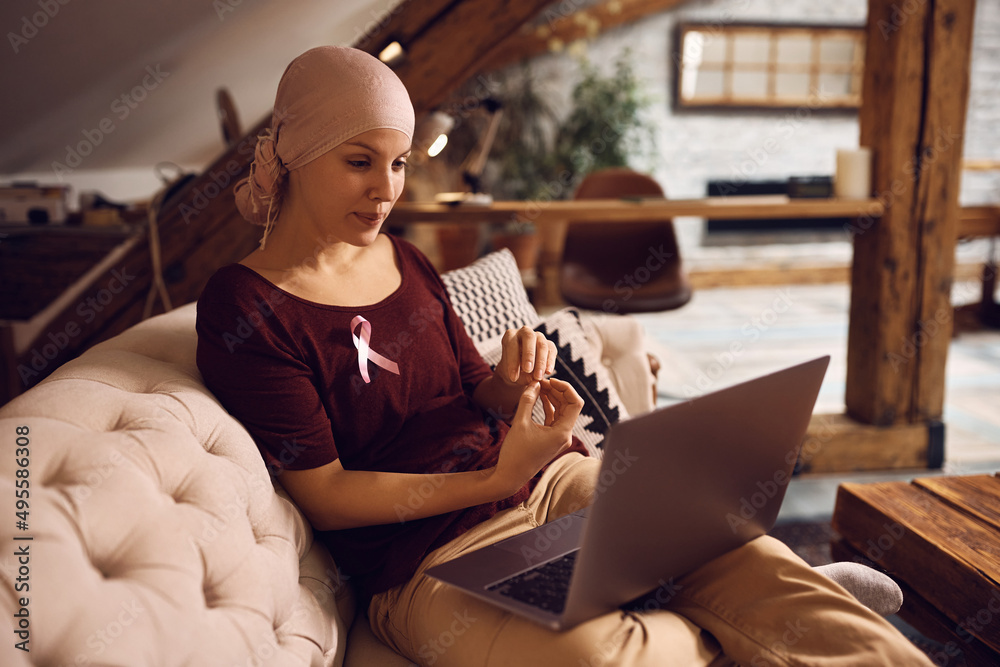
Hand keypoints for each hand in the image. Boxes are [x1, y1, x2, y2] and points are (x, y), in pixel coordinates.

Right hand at [492, 379, 583, 496]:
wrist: (509, 475)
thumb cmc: (514, 452)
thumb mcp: (520, 422)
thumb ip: (528, 400)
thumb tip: (535, 383)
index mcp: (563, 432)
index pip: (575, 403)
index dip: (565, 388)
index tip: (549, 380)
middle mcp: (565, 436)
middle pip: (569, 406)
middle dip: (557, 391)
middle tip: (541, 381)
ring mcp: (559, 438)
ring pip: (562, 411)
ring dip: (553, 398)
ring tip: (539, 386)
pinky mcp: (551, 440)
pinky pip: (554, 419)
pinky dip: (549, 407)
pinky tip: (539, 397)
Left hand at [496, 326, 556, 386]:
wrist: (522, 372)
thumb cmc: (513, 370)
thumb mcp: (511, 373)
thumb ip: (518, 372)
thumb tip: (532, 376)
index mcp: (510, 336)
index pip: (511, 344)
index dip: (512, 361)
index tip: (513, 377)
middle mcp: (525, 332)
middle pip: (529, 337)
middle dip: (528, 354)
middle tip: (527, 370)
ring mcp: (539, 337)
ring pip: (542, 345)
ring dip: (540, 362)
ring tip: (538, 376)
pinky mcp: (550, 344)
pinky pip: (551, 351)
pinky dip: (550, 362)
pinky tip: (548, 372)